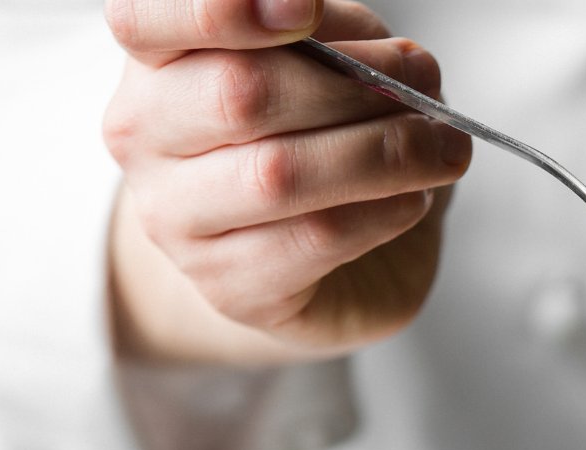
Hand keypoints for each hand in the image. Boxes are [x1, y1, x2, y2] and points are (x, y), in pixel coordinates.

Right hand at [102, 0, 471, 364]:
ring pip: (279, 174)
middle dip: (354, 88)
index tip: (304, 8)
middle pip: (240, 93)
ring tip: (442, 150)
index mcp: (156, 58)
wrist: (318, 259)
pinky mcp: (228, 286)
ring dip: (384, 155)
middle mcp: (143, 134)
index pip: (148, 18)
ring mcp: (175, 218)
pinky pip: (314, 239)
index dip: (223, 8)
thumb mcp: (329, 64)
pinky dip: (381, 213)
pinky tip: (412, 200)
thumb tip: (393, 60)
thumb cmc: (318, 140)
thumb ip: (340, 41)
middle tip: (425, 93)